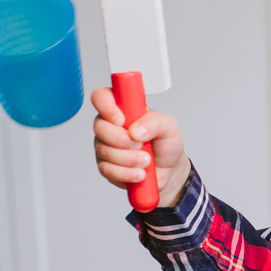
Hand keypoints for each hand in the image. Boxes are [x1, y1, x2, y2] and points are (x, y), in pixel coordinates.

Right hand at [91, 87, 191, 207]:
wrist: (170, 171)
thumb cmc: (166, 144)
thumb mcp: (169, 127)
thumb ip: (155, 122)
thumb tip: (135, 130)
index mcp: (124, 108)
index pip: (102, 96)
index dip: (106, 106)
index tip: (121, 120)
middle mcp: (110, 125)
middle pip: (99, 127)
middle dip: (122, 140)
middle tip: (141, 145)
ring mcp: (105, 146)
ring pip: (104, 151)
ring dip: (129, 159)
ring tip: (147, 161)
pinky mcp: (106, 166)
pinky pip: (107, 170)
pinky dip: (126, 173)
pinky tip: (139, 173)